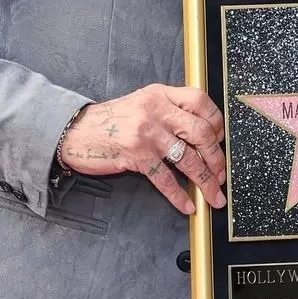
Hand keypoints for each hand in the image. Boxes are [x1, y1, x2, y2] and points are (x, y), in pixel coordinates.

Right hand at [60, 83, 225, 214]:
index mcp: (161, 94)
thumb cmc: (110, 119)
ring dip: (205, 180)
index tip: (221, 139)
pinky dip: (179, 195)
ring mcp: (147, 133)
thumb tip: (200, 129)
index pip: (200, 100)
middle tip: (222, 173)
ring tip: (213, 195)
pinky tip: (187, 205)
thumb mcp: (142, 101)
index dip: (216, 121)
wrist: (76, 131)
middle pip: (200, 131)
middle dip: (216, 157)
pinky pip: (165, 179)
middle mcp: (157, 110)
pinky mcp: (136, 156)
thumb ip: (168, 108)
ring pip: (187, 158)